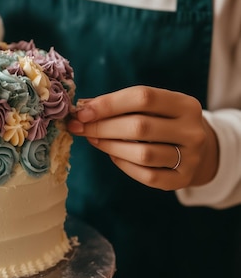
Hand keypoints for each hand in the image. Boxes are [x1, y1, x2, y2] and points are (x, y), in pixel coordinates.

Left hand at [66, 86, 218, 190]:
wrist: (198, 151)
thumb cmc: (163, 123)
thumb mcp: (151, 108)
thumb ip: (119, 105)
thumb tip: (81, 109)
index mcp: (185, 104)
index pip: (143, 97)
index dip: (108, 104)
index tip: (82, 112)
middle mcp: (192, 130)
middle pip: (140, 127)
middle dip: (102, 127)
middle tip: (79, 127)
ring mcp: (190, 157)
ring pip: (142, 154)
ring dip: (110, 146)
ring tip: (93, 139)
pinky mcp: (182, 179)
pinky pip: (147, 175)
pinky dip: (124, 164)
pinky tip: (113, 155)